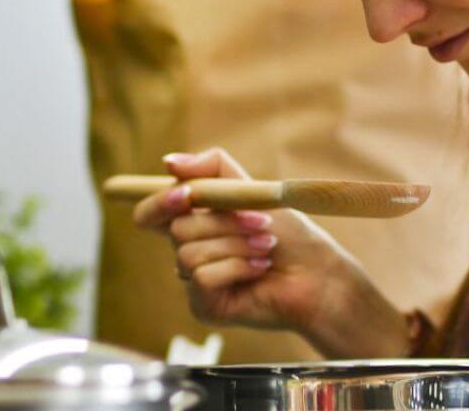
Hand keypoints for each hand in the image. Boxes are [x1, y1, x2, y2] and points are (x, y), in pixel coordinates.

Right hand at [132, 147, 408, 356]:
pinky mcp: (205, 306)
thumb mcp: (251, 190)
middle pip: (176, 228)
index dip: (160, 202)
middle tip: (262, 222)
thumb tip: (169, 162)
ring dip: (236, 244)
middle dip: (224, 221)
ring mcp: (194, 281)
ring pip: (189, 254)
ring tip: (266, 246)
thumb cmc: (289, 234)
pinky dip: (238, 267)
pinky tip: (260, 268)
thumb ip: (213, 169)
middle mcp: (188, 251)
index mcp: (194, 222)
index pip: (150, 213)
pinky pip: (203, 278)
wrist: (318, 273)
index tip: (186, 194)